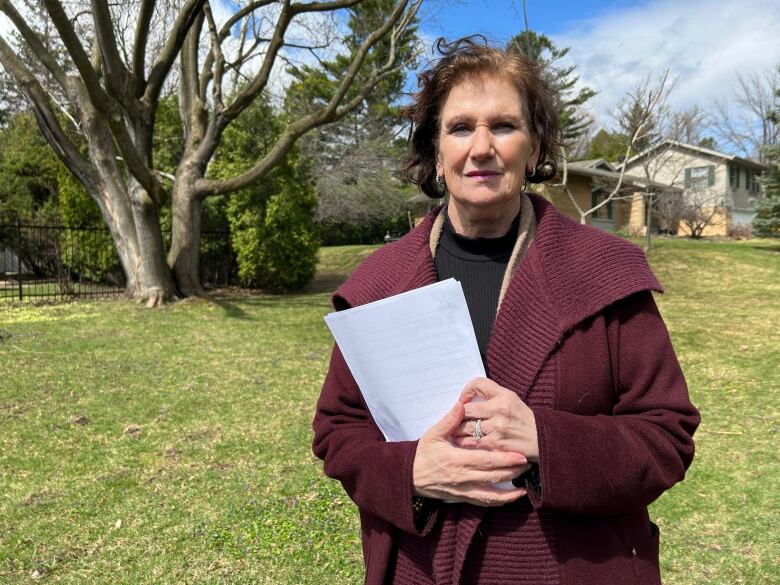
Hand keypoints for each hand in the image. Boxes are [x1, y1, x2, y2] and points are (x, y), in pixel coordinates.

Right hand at [412, 402, 530, 506]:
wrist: (409, 477)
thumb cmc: (423, 454)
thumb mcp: (433, 434)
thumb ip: (449, 420)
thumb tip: (462, 404)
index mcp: (456, 460)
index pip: (485, 460)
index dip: (504, 459)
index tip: (520, 456)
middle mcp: (462, 477)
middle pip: (492, 477)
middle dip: (512, 472)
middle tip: (529, 465)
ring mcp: (463, 490)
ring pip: (491, 494)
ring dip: (510, 491)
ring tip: (525, 484)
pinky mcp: (463, 498)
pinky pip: (484, 502)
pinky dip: (500, 501)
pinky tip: (513, 497)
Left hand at [451, 377, 539, 462]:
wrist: (543, 441)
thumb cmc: (525, 420)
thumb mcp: (512, 400)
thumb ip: (492, 395)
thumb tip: (468, 398)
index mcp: (505, 396)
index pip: (478, 384)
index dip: (466, 391)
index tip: (463, 400)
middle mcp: (500, 410)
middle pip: (466, 409)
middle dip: (458, 415)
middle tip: (455, 419)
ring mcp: (497, 428)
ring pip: (466, 427)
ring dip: (457, 430)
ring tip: (455, 431)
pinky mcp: (496, 445)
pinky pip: (472, 442)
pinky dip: (464, 442)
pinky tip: (461, 442)